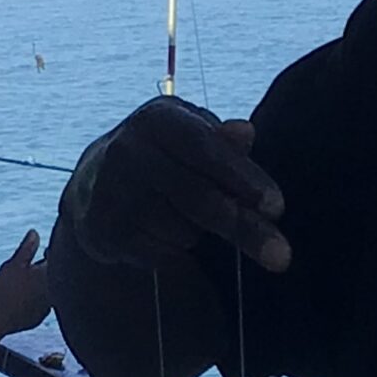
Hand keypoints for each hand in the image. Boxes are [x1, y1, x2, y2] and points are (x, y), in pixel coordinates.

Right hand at [0, 229, 51, 335]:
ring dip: (41, 289)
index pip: (56, 260)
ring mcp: (47, 307)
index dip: (50, 254)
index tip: (45, 253)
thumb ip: (28, 247)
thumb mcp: (15, 263)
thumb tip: (35, 232)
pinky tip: (22, 301)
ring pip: (47, 294)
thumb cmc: (5, 287)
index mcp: (49, 275)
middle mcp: (53, 292)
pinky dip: (34, 303)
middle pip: (53, 279)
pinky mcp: (39, 318)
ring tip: (24, 286)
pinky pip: (40, 307)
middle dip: (46, 272)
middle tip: (33, 270)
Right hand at [63, 98, 289, 272]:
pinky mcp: (101, 229)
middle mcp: (128, 150)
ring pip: (182, 232)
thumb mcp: (195, 138)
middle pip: (198, 199)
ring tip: (188, 219)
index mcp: (159, 119)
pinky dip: (175, 252)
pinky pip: (161, 255)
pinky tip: (163, 234)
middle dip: (243, 229)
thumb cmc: (167, 156)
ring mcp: (110, 191)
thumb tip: (246, 133)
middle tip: (281, 258)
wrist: (95, 182)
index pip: (207, 150)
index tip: (277, 208)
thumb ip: (223, 143)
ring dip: (200, 235)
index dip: (244, 180)